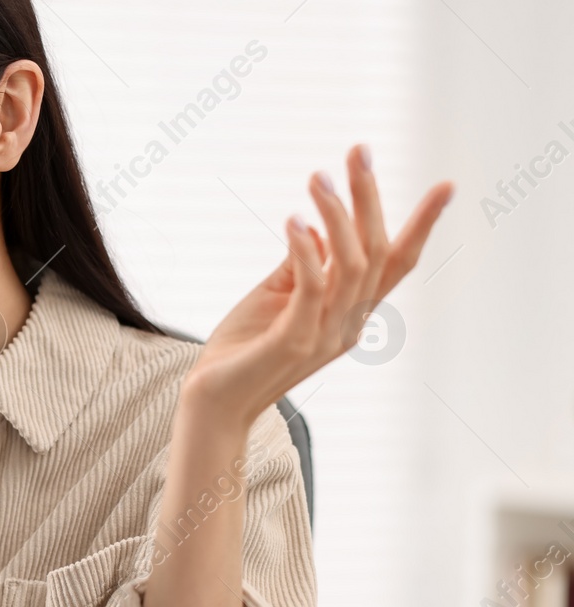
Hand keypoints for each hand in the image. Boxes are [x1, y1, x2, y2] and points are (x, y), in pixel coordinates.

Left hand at [186, 144, 453, 429]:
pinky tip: (295, 219)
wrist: (212, 403)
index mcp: (350, 313)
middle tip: (358, 151)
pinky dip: (306, 248)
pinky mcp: (293, 341)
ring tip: (317, 176)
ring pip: (348, 263)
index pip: (396, 264)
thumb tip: (320, 224)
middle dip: (369, 197)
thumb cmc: (242, 348)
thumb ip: (301, 264)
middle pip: (374, 251)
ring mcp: (324, 334)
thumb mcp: (275, 296)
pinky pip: (312, 286)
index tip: (446, 185)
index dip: (422, 225)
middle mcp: (348, 324)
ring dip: (336, 212)